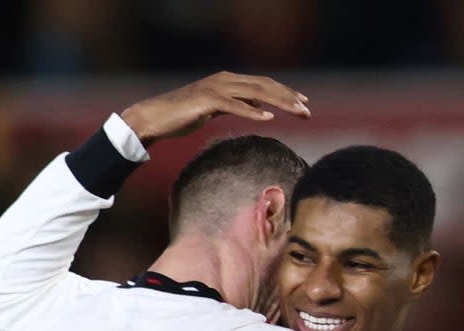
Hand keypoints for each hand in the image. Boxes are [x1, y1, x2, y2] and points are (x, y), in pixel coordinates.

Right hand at [121, 71, 309, 147]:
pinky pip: (234, 106)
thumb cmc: (183, 116)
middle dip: (288, 97)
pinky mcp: (206, 101)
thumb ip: (236, 106)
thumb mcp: (215, 110)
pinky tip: (268, 118)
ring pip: (255, 93)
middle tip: (308, 111)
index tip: (303, 103)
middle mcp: (225, 80)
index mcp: (228, 81)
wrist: (155, 118)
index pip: (263, 84)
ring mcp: (216, 89)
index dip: (285, 92)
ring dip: (279, 102)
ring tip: (297, 112)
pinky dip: (252, 111)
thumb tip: (258, 109)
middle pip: (264, 86)